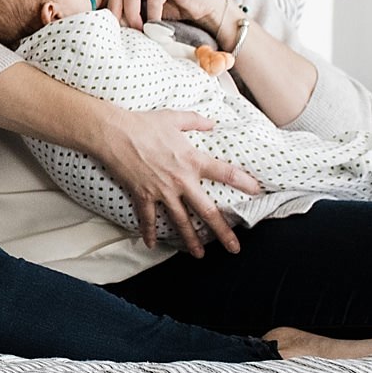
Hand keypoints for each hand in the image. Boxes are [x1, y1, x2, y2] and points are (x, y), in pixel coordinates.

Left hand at [95, 0, 228, 37]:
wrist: (204, 8)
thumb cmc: (172, 7)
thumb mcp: (141, 2)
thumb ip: (123, 0)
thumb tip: (97, 12)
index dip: (101, 0)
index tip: (101, 19)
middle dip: (115, 9)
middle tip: (120, 29)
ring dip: (131, 13)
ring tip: (137, 28)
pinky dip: (151, 14)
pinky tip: (153, 25)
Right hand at [96, 108, 262, 257]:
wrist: (114, 133)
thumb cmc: (144, 123)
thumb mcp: (174, 117)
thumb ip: (196, 121)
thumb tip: (211, 122)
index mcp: (193, 160)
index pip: (226, 174)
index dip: (244, 183)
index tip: (257, 192)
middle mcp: (181, 180)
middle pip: (206, 211)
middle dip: (222, 231)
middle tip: (234, 247)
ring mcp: (161, 190)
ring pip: (180, 221)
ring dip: (190, 240)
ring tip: (199, 255)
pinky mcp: (142, 195)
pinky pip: (147, 218)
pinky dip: (148, 232)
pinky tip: (151, 244)